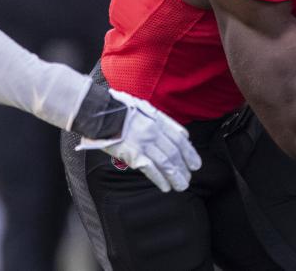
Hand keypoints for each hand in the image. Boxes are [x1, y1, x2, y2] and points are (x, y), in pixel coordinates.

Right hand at [76, 89, 201, 192]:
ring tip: (181, 185)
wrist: (100, 113)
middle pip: (175, 152)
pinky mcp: (133, 154)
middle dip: (185, 167)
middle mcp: (154, 132)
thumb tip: (173, 133)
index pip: (179, 138)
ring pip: (167, 163)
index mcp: (158, 119)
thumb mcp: (143, 108)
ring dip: (176, 176)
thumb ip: (157, 120)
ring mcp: (145, 143)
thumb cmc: (119, 109)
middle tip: (189, 177)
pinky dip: (160, 179)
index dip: (189, 152)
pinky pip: (151, 170)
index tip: (195, 162)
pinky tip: (166, 187)